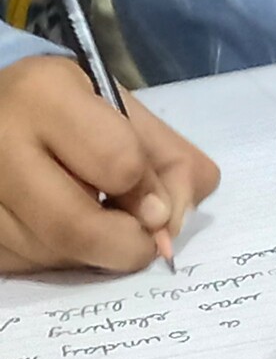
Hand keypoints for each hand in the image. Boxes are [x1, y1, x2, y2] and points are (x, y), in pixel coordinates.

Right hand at [0, 55, 218, 272]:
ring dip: (89, 254)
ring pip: (48, 253)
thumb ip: (168, 162)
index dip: (151, 196)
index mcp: (45, 95)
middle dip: (125, 246)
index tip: (158, 205)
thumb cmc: (69, 111)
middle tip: (141, 243)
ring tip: (93, 221)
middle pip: (75, 226)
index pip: (120, 164)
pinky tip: (56, 230)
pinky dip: (54, 258)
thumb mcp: (124, 113)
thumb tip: (169, 226)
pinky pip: (21, 264)